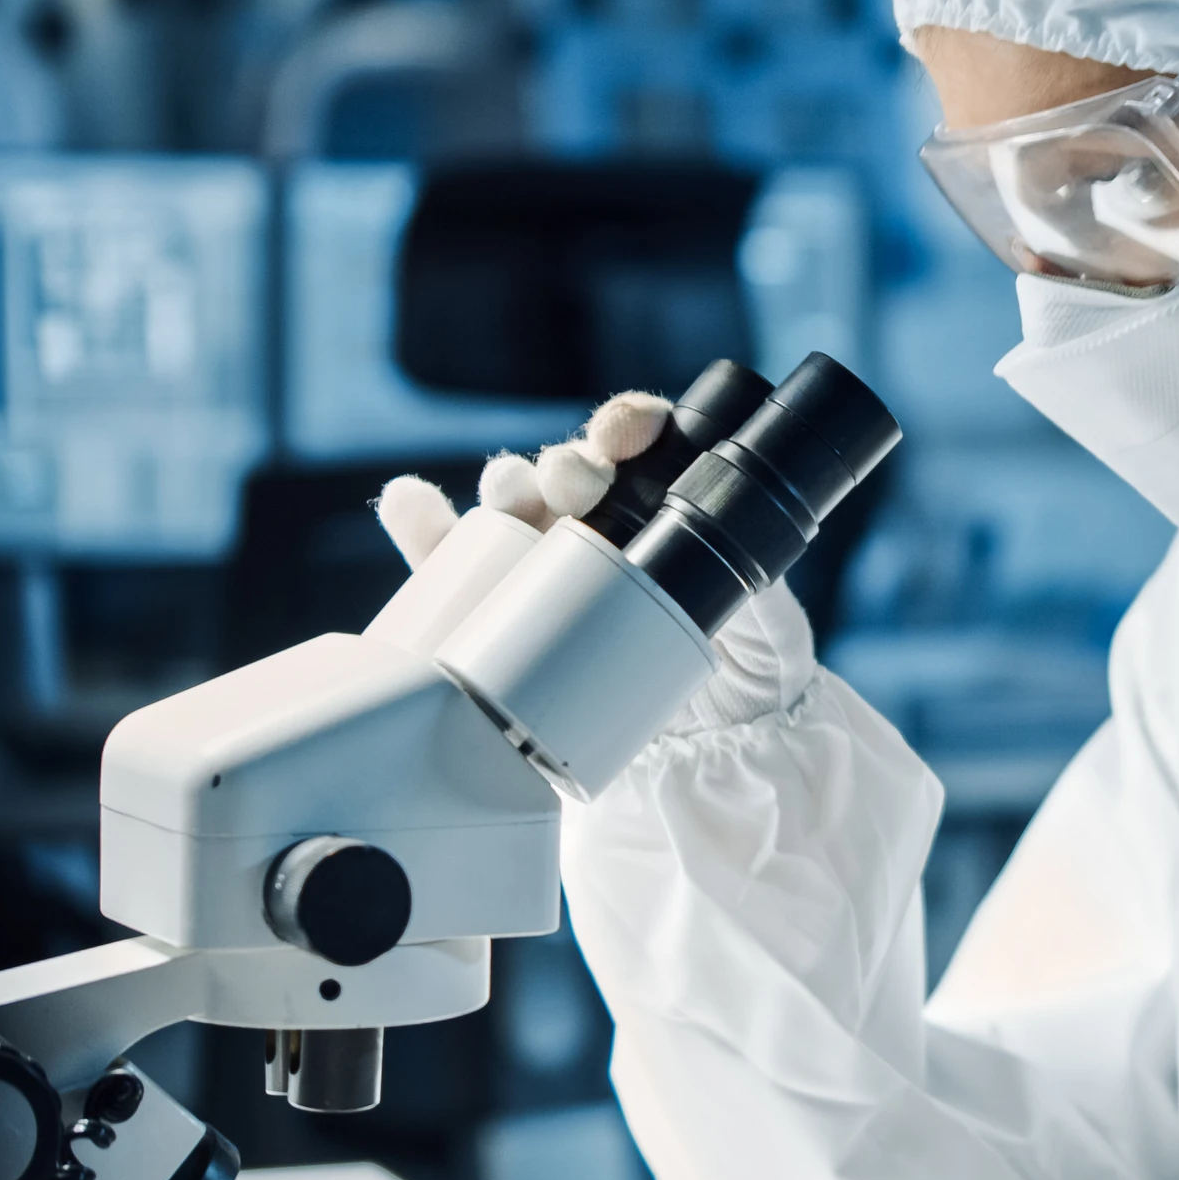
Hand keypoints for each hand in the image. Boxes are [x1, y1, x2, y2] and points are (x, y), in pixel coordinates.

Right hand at [373, 394, 818, 732]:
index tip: (626, 433)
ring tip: (507, 496)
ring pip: (511, 503)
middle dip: (570, 464)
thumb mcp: (770, 641)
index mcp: (661, 511)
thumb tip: (761, 578)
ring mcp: (543, 563)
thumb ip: (769, 608)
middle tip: (575, 482)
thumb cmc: (745, 678)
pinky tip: (408, 501)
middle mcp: (598, 524)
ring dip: (504, 486)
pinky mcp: (494, 610)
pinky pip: (447, 559)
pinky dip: (421, 524)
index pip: (640, 446)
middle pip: (570, 470)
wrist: (700, 755)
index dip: (629, 424)